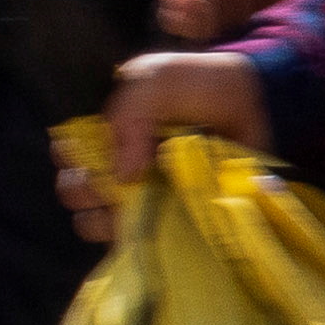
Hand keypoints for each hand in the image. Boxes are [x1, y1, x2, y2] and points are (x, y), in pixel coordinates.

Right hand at [69, 49, 268, 241]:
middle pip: (74, 191)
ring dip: (107, 217)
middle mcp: (116, 166)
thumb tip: (121, 176)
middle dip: (86, 188)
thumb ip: (128, 112)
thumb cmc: (204, 86)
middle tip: (122, 179)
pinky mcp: (166, 224)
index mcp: (106, 131)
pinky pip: (133, 244)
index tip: (96, 153)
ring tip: (141, 202)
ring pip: (94, 222)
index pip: (65, 153)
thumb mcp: (156, 80)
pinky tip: (156, 224)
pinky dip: (134, 240)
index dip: (72, 157)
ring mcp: (141, 198)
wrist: (258, 105)